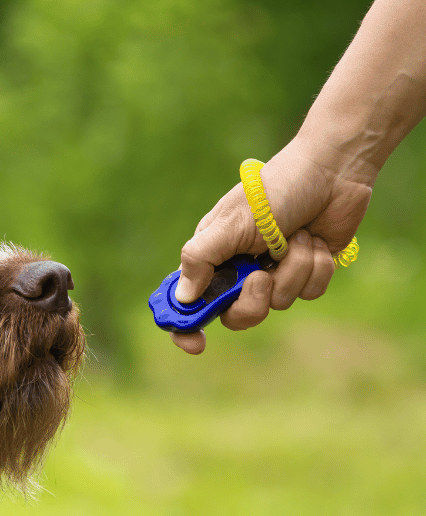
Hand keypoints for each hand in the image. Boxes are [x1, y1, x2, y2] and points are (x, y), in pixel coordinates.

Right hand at [170, 136, 371, 353]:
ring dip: (293, 270)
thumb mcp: (230, 224)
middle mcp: (239, 269)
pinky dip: (315, 267)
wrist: (332, 172)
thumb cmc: (274, 190)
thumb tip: (183, 298)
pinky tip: (315, 240)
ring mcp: (273, 272)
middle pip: (236, 315)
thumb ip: (200, 259)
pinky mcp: (305, 272)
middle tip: (262, 277)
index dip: (186, 325)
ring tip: (296, 237)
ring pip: (278, 303)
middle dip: (254, 300)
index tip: (196, 344)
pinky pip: (309, 292)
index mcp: (211, 256)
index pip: (187, 301)